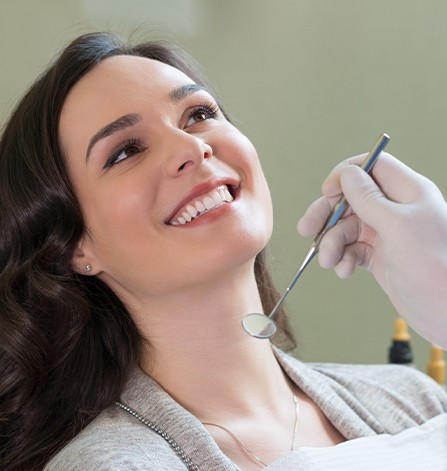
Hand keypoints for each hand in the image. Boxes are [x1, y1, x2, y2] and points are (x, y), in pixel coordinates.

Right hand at [297, 152, 446, 347]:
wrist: (446, 310)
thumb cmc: (434, 265)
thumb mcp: (397, 225)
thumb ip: (368, 198)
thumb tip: (346, 174)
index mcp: (407, 192)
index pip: (371, 166)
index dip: (345, 175)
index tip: (327, 191)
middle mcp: (395, 209)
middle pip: (350, 199)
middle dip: (327, 214)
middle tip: (306, 229)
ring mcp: (386, 233)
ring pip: (346, 228)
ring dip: (332, 243)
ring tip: (329, 261)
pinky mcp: (379, 256)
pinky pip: (351, 249)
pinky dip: (343, 259)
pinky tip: (345, 270)